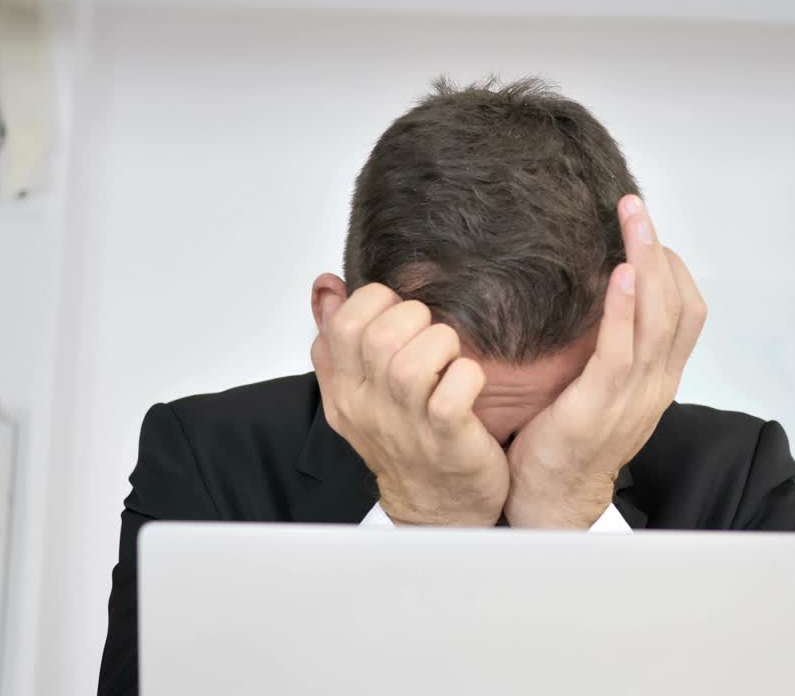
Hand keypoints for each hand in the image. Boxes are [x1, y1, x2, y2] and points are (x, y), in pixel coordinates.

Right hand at [311, 283, 508, 525]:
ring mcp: (407, 426)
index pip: (343, 324)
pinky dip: (466, 377)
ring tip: (449, 358)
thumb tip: (327, 286)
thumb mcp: (358, 391)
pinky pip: (450, 397)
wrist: (435, 508)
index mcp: (346, 390)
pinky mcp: (447, 441)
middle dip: (415, 318)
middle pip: (378, 337)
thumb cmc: (404, 442)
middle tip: (430, 335)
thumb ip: (338, 339)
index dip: (376, 302)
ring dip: (441, 345)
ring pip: (412, 363)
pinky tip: (468, 382)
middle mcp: (370, 407)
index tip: (397, 314)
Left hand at [503, 195, 706, 527]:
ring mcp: (632, 397)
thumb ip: (607, 350)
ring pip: (658, 321)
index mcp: (656, 380)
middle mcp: (654, 385)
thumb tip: (595, 301)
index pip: (686, 314)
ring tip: (632, 220)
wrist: (550, 502)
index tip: (648, 233)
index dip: (673, 268)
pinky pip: (621, 352)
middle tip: (636, 206)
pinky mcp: (599, 408)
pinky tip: (620, 275)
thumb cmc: (563, 443)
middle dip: (659, 249)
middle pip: (678, 306)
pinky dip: (626, 311)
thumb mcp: (597, 389)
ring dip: (646, 262)